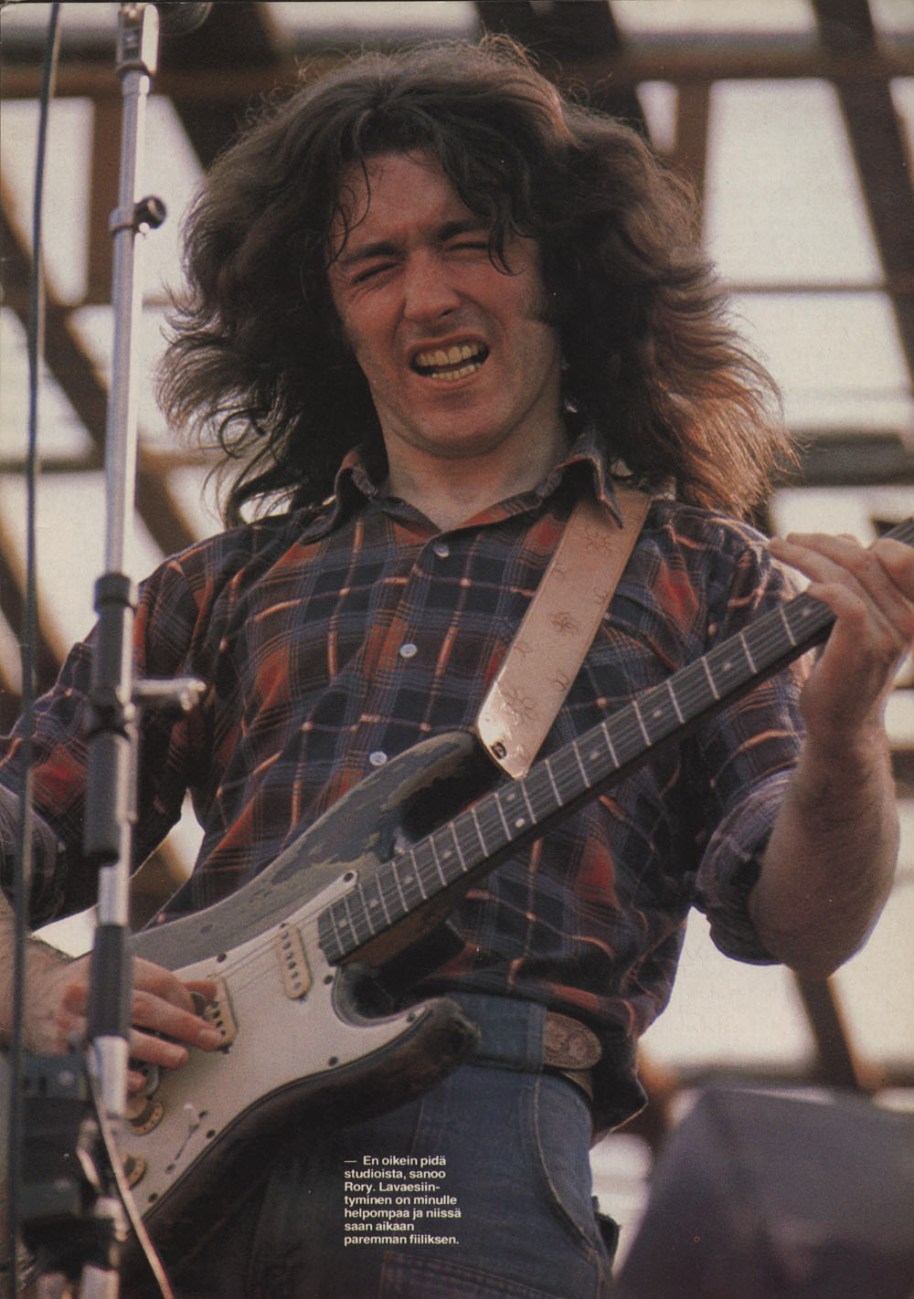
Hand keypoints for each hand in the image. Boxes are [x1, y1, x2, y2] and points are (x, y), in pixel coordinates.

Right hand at [24, 949, 221, 1092]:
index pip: (158, 982)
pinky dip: (117, 1073)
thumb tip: (208, 991)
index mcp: (114, 969)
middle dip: (180, 1024)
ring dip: (154, 1049)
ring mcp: (77, 1021)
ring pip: (120, 1035)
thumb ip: (167, 985)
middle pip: (144, 1007)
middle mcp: (95, 992)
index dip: (184, 1001)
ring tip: (179, 1057)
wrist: (35, 994)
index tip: (201, 1017)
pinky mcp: (63, 1047)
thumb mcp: (124, 974)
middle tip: (205, 1038)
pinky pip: (94, 1063)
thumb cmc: (89, 985)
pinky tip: (135, 1081)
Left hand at [768, 531, 913, 748]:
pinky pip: (845, 603)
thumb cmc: (844, 671)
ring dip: (807, 556)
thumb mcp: (857, 622)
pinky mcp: (863, 648)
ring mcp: (888, 634)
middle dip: (821, 543)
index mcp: (912, 610)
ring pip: (849, 575)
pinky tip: (802, 590)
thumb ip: (858, 584)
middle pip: (866, 559)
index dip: (861, 543)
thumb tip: (846, 539)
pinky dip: (821, 588)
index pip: (899, 557)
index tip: (822, 541)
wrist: (842, 726)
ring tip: (778, 549)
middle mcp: (908, 620)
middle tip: (786, 539)